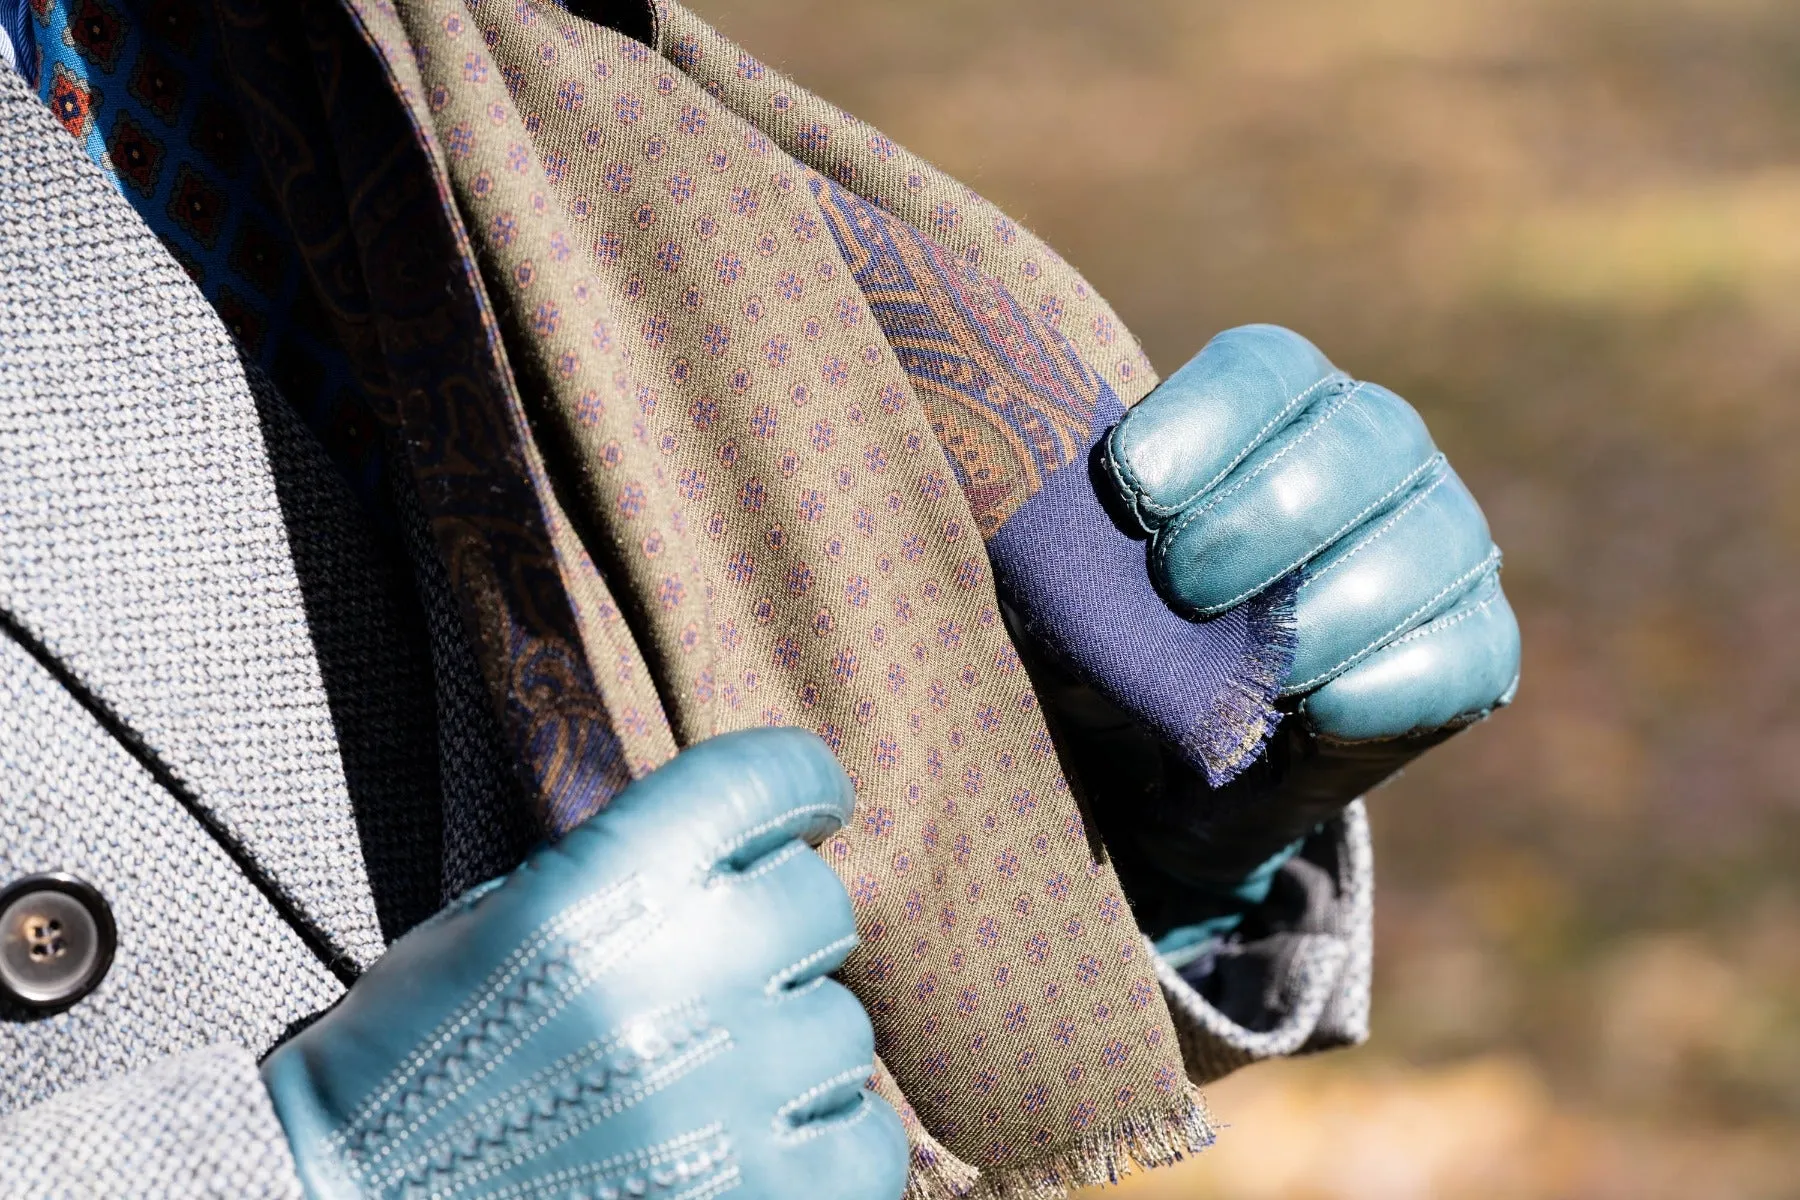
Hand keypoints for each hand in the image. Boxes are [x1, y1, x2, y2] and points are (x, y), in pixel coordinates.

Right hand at [262, 728, 907, 1199]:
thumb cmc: (416, 1056)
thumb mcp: (503, 915)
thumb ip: (634, 869)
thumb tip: (756, 848)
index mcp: (606, 890)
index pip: (773, 781)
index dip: (801, 787)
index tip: (806, 808)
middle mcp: (677, 986)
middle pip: (819, 906)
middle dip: (777, 926)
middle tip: (722, 966)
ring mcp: (723, 1108)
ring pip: (842, 1030)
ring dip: (789, 1043)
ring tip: (712, 1074)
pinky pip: (865, 1144)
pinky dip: (823, 1142)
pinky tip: (759, 1144)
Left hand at [1039, 326, 1518, 950]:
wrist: (1168, 771)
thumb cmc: (1110, 644)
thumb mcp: (1068, 588)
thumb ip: (1062, 544)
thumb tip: (1040, 520)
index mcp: (1278, 409)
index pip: (1269, 370)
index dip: (1209, 417)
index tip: (1134, 488)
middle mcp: (1376, 455)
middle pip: (1359, 444)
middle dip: (1266, 515)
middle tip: (1181, 586)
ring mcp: (1440, 547)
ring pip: (1425, 547)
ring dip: (1324, 612)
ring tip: (1250, 671)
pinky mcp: (1474, 651)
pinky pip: (1464, 653)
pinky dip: (1390, 683)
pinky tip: (1320, 710)